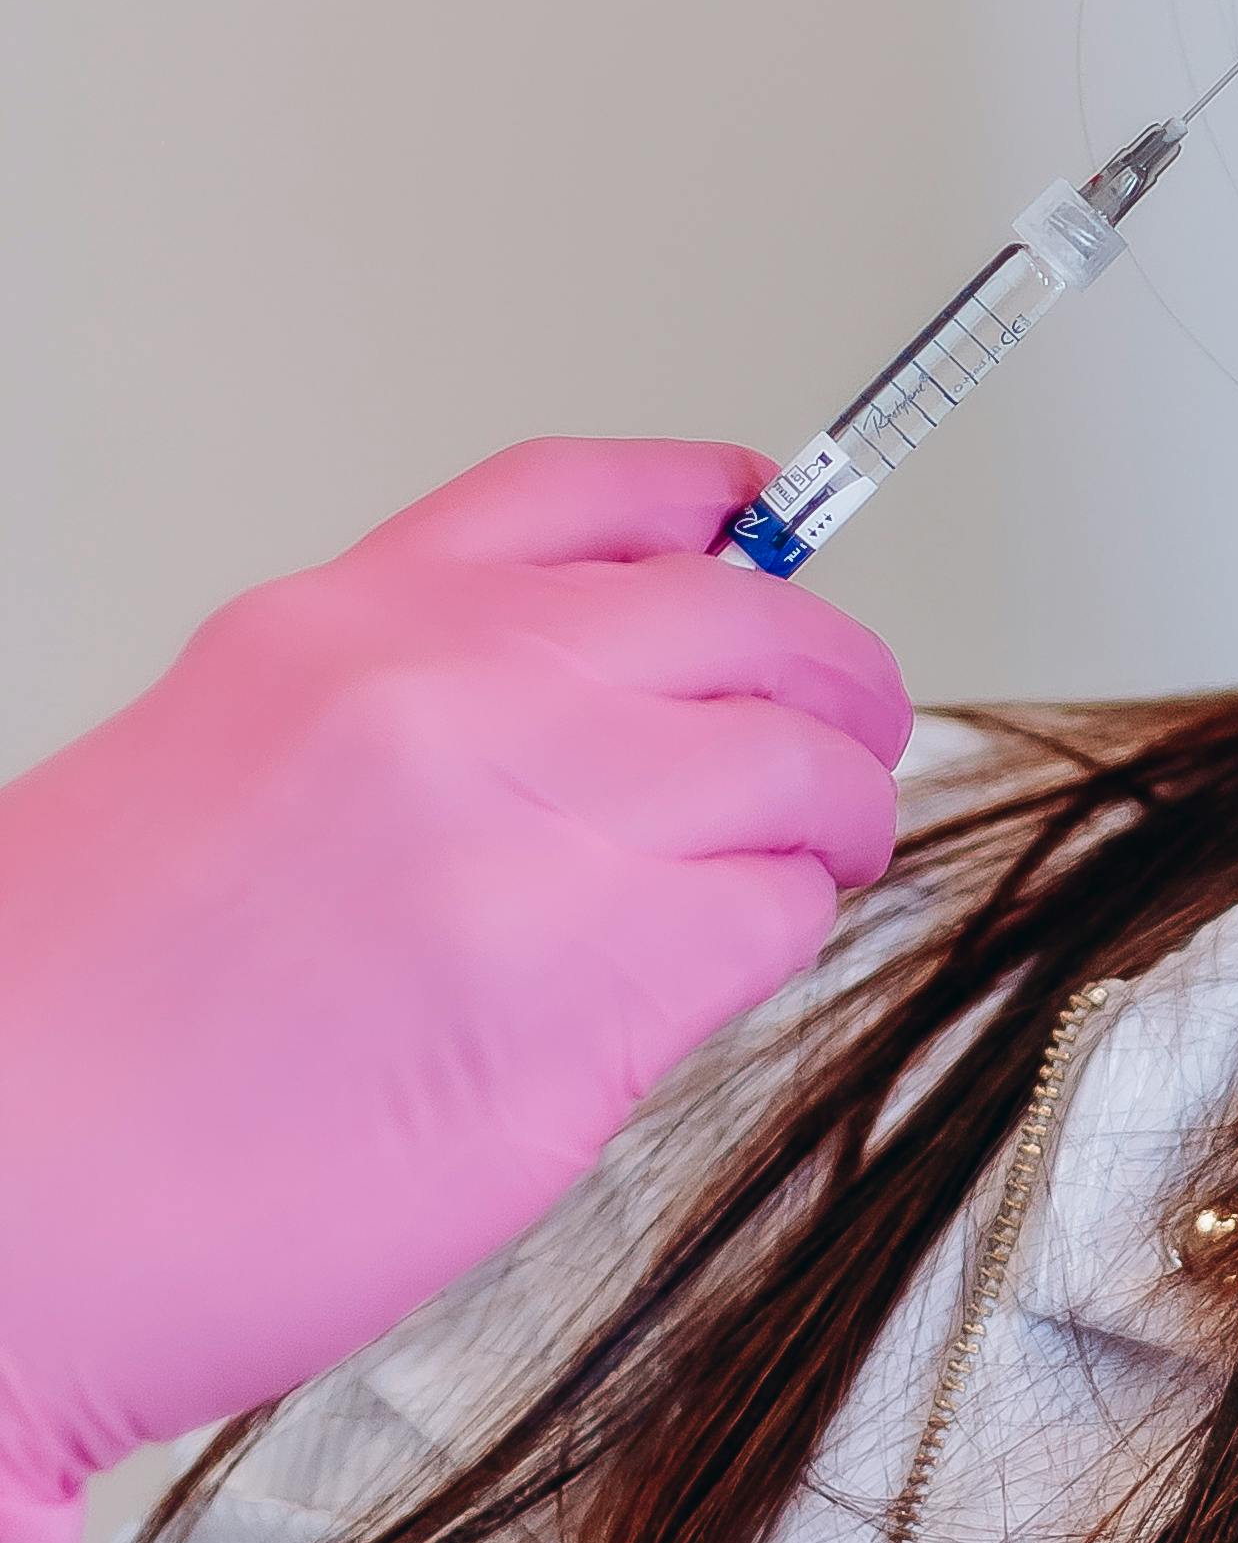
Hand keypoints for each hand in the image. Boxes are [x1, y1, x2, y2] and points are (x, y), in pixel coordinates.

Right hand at [0, 440, 909, 1542]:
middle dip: (827, 680)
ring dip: (835, 813)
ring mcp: (525, 834)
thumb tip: (574, 725)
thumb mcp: (207, 774)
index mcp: (336, 630)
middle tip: (853, 733)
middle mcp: (443, 697)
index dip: (711, 510)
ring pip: (789, 771)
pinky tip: (741, 956)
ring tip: (825, 854)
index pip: (582, 500)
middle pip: (739, 624)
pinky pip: (770, 918)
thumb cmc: (63, 1042)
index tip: (764, 524)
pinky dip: (786, 930)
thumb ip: (393, 721)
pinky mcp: (585, 989)